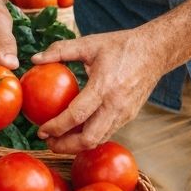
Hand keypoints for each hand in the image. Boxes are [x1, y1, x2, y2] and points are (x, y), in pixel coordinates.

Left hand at [31, 28, 161, 154]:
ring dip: (77, 146)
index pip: (76, 115)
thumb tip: (34, 59)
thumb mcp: (89, 43)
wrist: (155, 51)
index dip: (56, 127)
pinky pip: (107, 133)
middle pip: (88, 139)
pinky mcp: (129, 116)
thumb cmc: (121, 45)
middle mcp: (115, 105)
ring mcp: (125, 113)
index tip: (41, 130)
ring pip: (98, 140)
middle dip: (65, 146)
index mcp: (104, 86)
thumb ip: (60, 50)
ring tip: (59, 140)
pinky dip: (90, 137)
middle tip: (48, 142)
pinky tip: (77, 131)